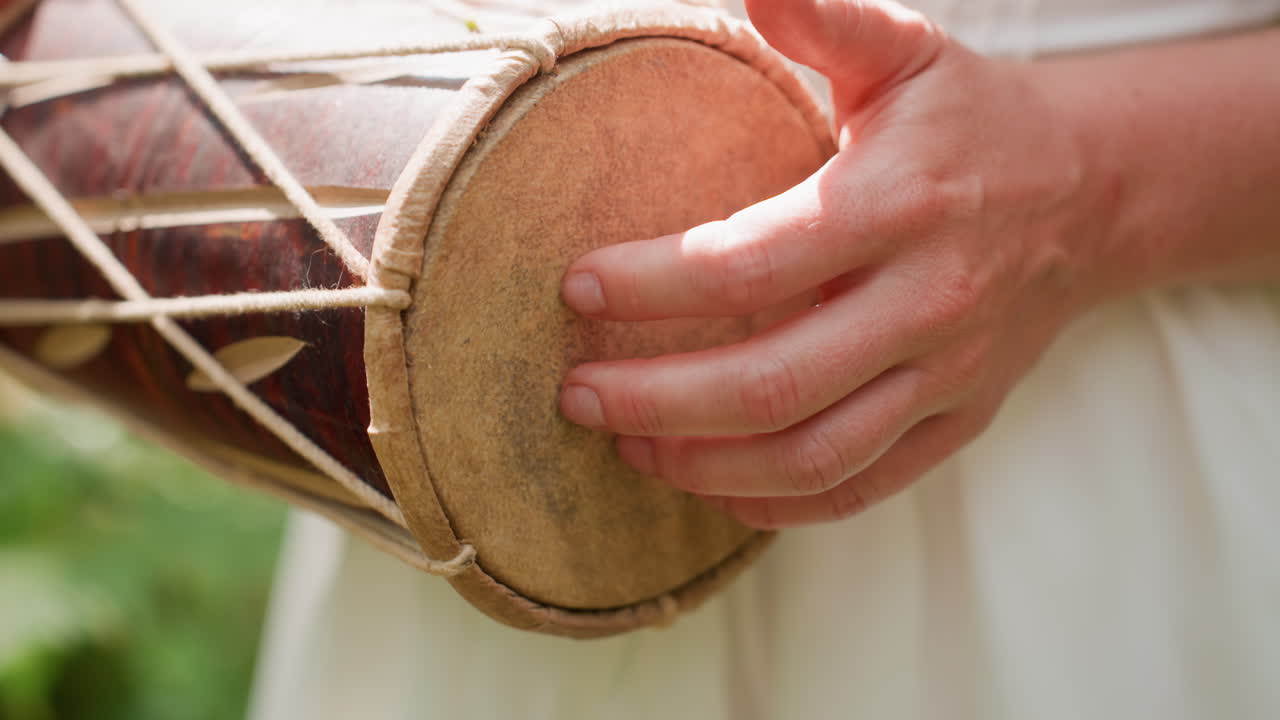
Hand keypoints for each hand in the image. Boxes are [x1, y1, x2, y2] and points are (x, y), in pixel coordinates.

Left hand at [558, 0, 1110, 527]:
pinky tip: (708, 484)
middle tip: (576, 392)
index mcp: (900, 205)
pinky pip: (859, 488)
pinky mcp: (956, 421)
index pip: (751, 263)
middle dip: (655, 399)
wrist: (1093, 196)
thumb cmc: (975, 123)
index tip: (578, 286)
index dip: (653, 284)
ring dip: (702, 463)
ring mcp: (946, 375)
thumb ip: (826, 21)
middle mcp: (928, 302)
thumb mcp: (905, 54)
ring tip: (626, 446)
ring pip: (811, 455)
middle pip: (771, 383)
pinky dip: (774, 503)